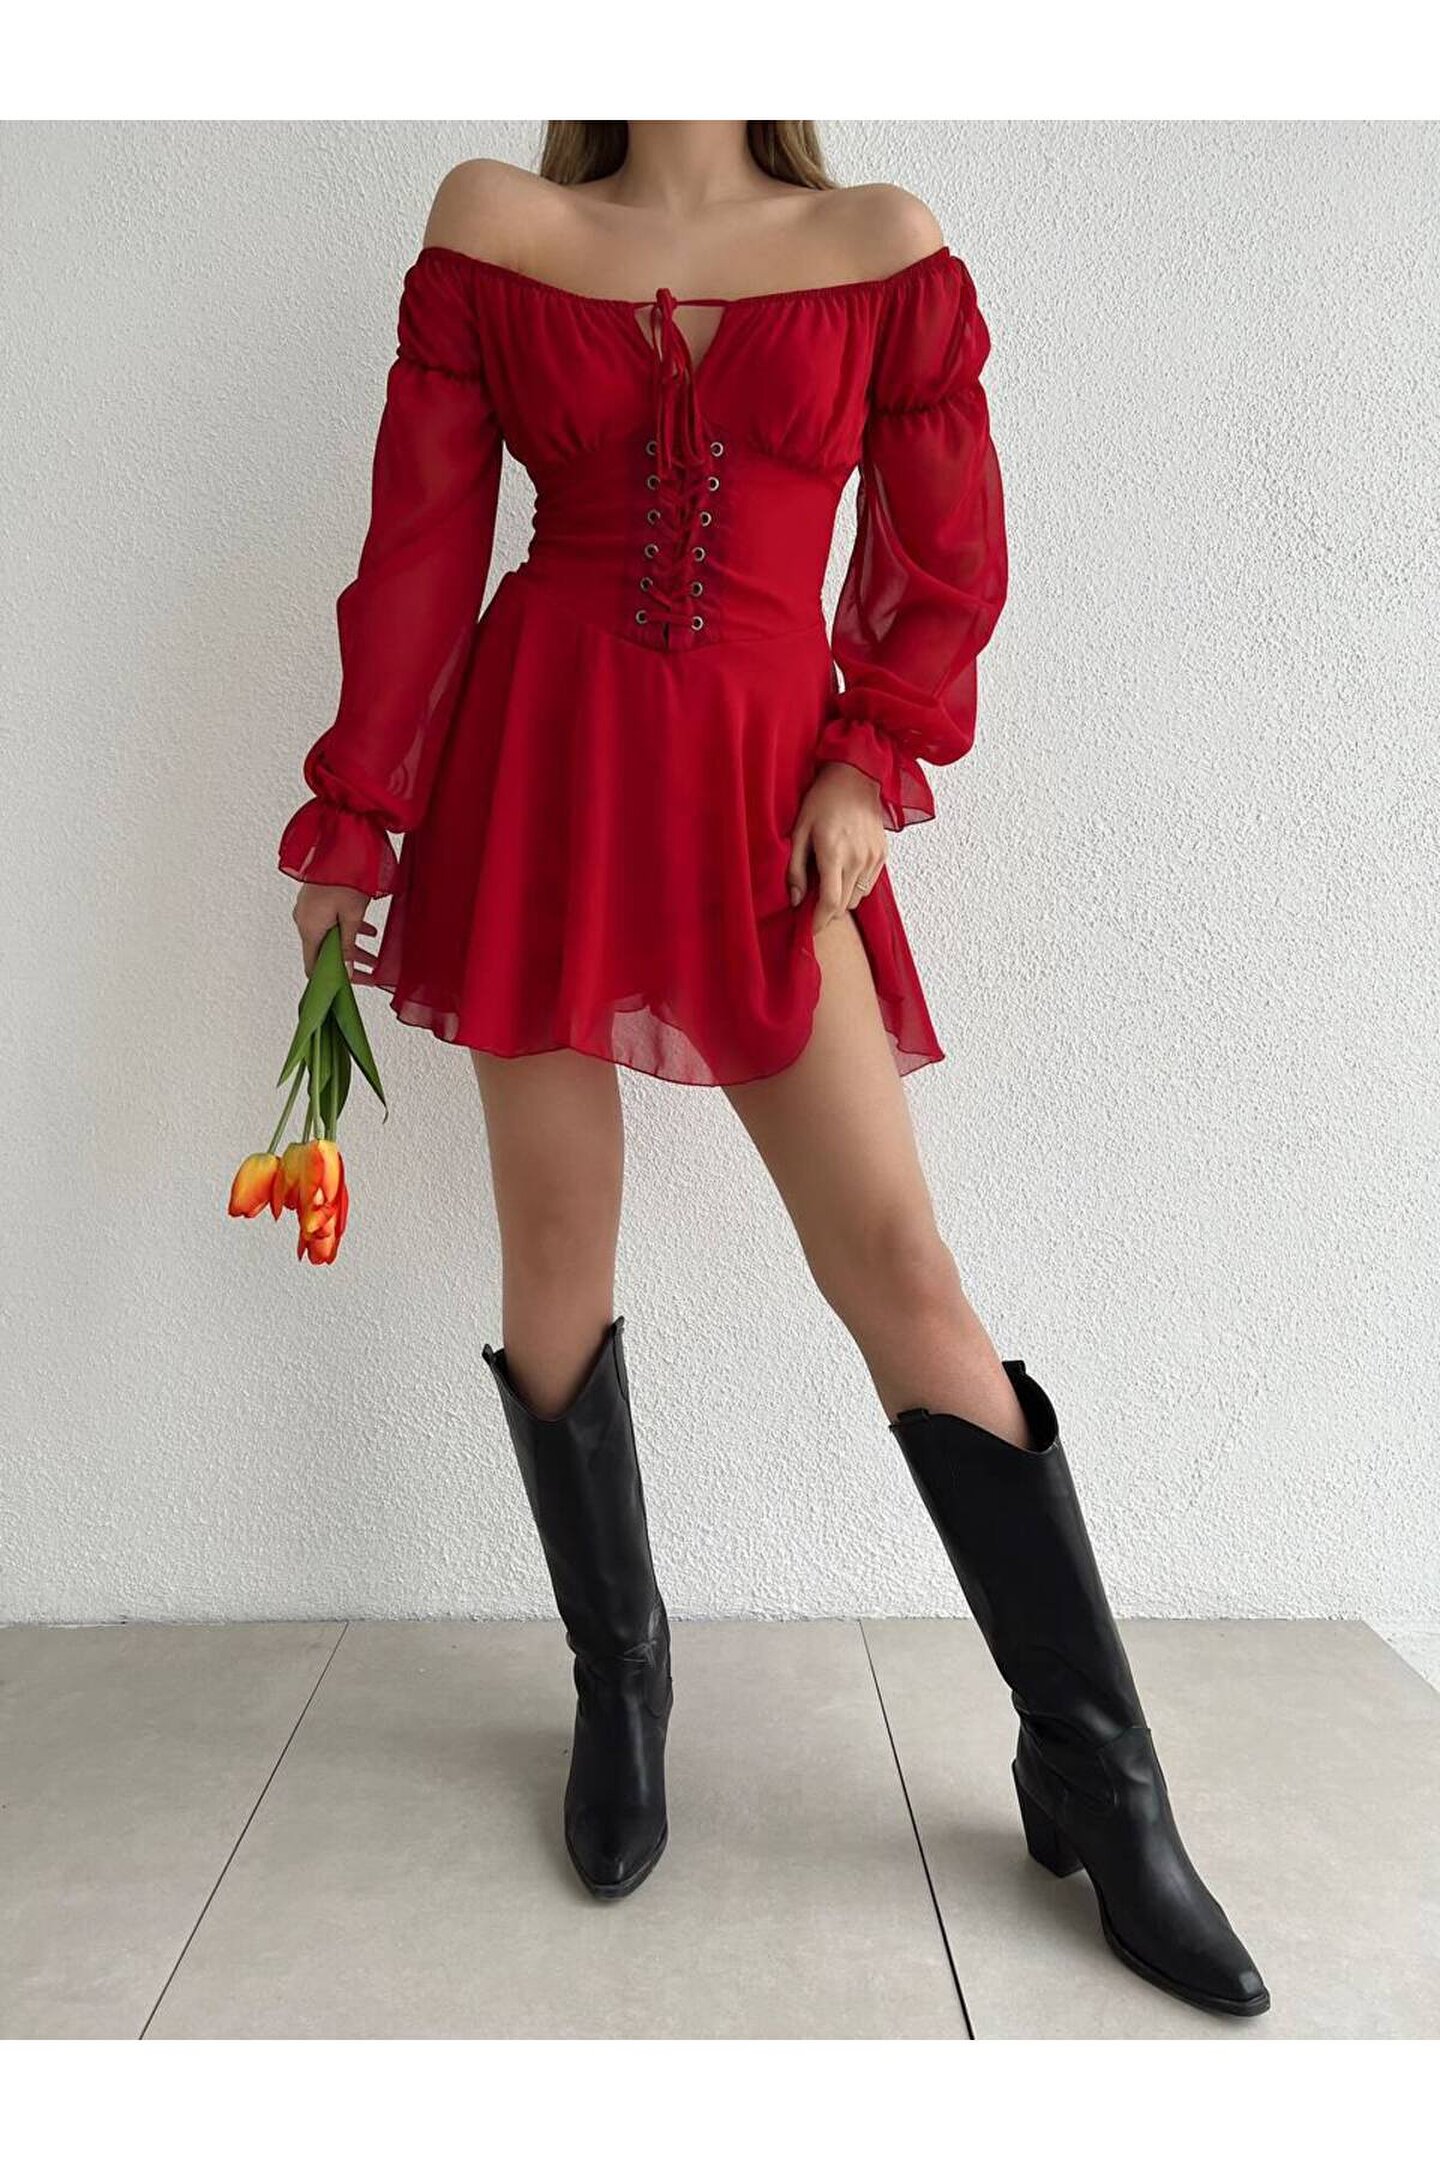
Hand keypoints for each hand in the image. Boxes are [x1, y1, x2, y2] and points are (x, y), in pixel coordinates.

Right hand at [292, 882, 377, 981]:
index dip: (331, 981)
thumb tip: (345, 970)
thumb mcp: (352, 916)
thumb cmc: (346, 876)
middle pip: (323, 953)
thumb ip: (348, 945)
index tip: (351, 986)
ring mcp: (308, 909)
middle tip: (370, 973)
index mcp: (308, 928)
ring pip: (329, 937)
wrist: (340, 842)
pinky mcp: (316, 900)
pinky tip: (369, 931)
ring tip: (375, 955)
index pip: (313, 967)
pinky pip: (329, 922)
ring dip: (351, 947)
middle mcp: (303, 920)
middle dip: (348, 964)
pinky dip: (347, 930)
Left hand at [787, 762, 887, 929]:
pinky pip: (868, 885)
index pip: (830, 903)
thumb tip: (796, 900)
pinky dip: (854, 887)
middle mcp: (858, 859)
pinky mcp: (882, 855)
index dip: (819, 922)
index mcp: (834, 853)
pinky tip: (843, 871)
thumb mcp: (800, 830)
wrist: (855, 777)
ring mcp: (873, 858)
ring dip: (841, 899)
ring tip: (827, 883)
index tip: (809, 928)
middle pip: (844, 906)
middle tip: (811, 903)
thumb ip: (796, 868)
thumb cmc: (822, 799)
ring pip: (857, 898)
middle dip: (826, 912)